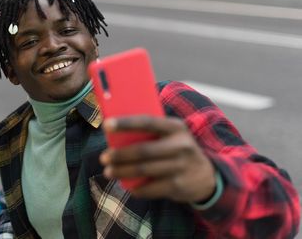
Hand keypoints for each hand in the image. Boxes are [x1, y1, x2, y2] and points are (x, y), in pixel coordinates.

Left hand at [99, 115, 216, 203]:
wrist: (207, 176)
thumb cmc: (176, 149)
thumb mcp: (171, 135)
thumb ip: (150, 133)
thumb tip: (114, 133)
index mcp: (176, 127)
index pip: (147, 122)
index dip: (125, 123)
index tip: (106, 125)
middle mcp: (181, 146)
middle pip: (143, 150)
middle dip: (119, 155)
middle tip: (103, 157)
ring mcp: (181, 167)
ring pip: (143, 170)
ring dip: (122, 172)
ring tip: (108, 172)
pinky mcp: (178, 186)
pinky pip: (150, 188)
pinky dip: (135, 188)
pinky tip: (126, 186)